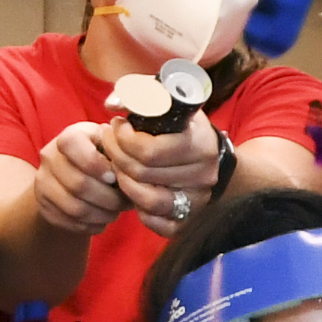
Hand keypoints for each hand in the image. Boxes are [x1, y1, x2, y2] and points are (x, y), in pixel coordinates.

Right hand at [35, 122, 126, 234]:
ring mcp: (43, 182)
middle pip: (78, 184)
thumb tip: (134, 173)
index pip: (72, 144)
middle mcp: (50, 156)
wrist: (75, 176)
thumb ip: (121, 154)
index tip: (113, 177)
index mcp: (70, 136)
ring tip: (116, 212)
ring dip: (103, 214)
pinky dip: (92, 225)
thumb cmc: (104, 159)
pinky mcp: (43, 206)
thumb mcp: (112, 148)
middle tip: (125, 203)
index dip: (95, 164)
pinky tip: (103, 219)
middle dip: (109, 198)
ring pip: (75, 207)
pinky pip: (70, 222)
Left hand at [102, 112, 220, 237]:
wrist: (211, 154)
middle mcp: (204, 173)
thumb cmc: (180, 125)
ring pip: (149, 201)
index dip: (122, 139)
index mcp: (199, 143)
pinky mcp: (192, 218)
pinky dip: (142, 213)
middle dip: (117, 157)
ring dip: (125, 184)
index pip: (149, 151)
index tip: (117, 127)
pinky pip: (161, 225)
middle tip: (111, 144)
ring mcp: (199, 198)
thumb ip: (138, 95)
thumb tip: (112, 105)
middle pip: (143, 174)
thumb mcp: (166, 102)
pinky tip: (136, 192)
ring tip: (119, 169)